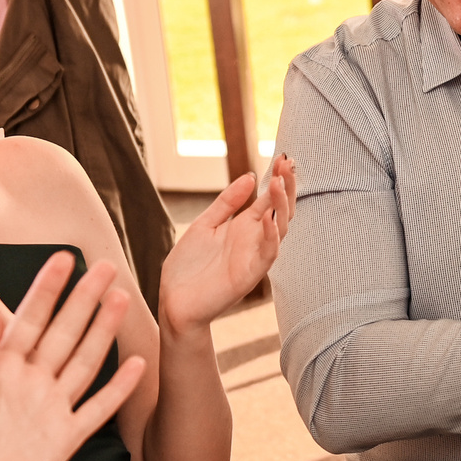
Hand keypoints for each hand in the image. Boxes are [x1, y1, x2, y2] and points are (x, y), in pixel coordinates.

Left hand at [0, 255, 146, 460]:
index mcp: (1, 368)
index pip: (29, 318)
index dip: (46, 289)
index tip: (62, 259)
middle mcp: (32, 382)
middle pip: (64, 331)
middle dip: (83, 298)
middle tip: (103, 267)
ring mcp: (52, 408)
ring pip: (84, 360)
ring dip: (103, 331)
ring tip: (120, 299)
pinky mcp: (66, 438)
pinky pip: (97, 408)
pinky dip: (117, 388)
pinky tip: (135, 365)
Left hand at [160, 156, 297, 331]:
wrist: (174, 302)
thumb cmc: (188, 267)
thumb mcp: (205, 224)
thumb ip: (227, 202)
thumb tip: (250, 176)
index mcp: (244, 227)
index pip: (269, 199)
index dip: (278, 178)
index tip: (283, 157)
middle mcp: (254, 240)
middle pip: (281, 209)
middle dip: (286, 187)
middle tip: (287, 164)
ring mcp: (254, 257)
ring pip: (280, 229)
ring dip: (282, 206)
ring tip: (278, 184)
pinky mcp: (249, 275)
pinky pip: (268, 255)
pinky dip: (272, 236)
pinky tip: (271, 218)